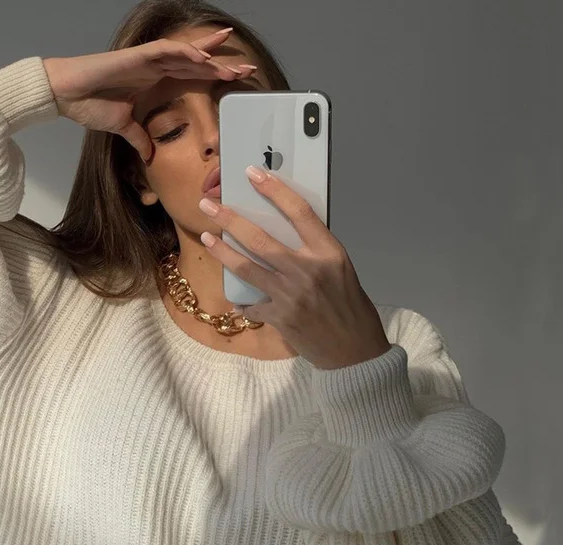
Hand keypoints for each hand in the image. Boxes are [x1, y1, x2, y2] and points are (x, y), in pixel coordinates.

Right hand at [43, 27, 256, 163]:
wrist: (67, 95)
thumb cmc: (91, 106)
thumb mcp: (123, 128)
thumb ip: (138, 138)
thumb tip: (148, 155)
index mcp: (155, 80)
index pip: (192, 76)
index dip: (214, 77)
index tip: (236, 82)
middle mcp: (155, 67)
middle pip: (196, 63)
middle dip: (221, 65)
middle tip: (247, 67)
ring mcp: (147, 60)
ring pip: (186, 53)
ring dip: (209, 54)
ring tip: (231, 58)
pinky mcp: (136, 56)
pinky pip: (166, 51)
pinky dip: (185, 52)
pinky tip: (202, 56)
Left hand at [198, 166, 391, 369]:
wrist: (354, 351)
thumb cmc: (351, 308)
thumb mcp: (341, 270)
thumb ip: (315, 252)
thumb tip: (286, 236)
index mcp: (328, 252)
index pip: (298, 211)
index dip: (274, 190)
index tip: (253, 174)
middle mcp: (308, 269)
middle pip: (260, 237)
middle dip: (230, 219)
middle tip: (209, 206)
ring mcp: (291, 294)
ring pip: (247, 267)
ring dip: (223, 252)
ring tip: (207, 238)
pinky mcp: (280, 317)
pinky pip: (253, 305)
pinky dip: (245, 303)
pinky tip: (238, 302)